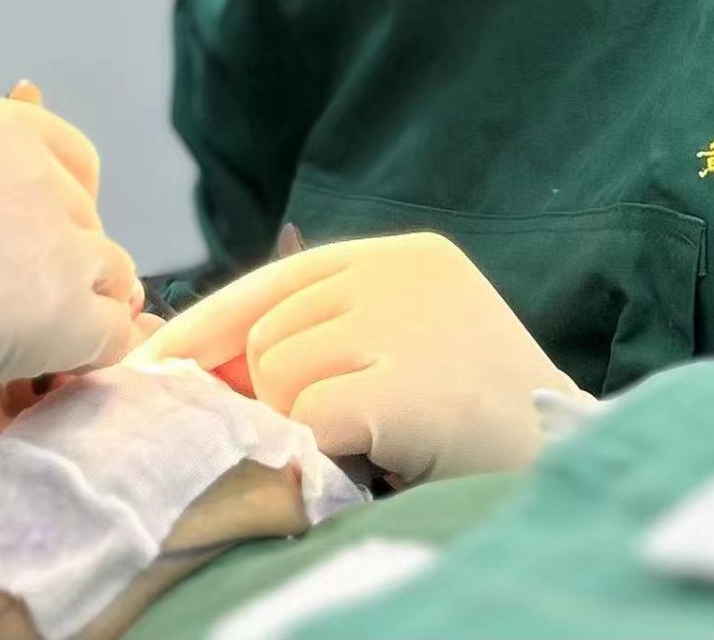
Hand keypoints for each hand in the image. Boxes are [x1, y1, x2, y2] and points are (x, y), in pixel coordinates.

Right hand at [0, 87, 140, 385]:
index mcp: (4, 129)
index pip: (76, 160)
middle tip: (8, 291)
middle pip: (88, 221)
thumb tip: (31, 87)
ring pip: (113, 272)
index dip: (64, 201)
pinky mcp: (71, 314)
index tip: (40, 230)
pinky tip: (53, 360)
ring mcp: (65, 247)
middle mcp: (45, 178)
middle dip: (61, 257)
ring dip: (82, 301)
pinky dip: (92, 351)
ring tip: (25, 328)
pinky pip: (113, 333)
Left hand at [134, 231, 582, 483]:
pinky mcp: (401, 382)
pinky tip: (381, 453)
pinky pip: (309, 418)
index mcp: (403, 256)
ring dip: (308, 421)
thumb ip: (330, 332)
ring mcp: (403, 321)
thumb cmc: (478, 413)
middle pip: (268, 332)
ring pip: (279, 374)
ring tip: (375, 437)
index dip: (207, 325)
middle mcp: (400, 272)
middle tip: (329, 427)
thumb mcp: (407, 343)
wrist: (563, 458)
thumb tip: (206, 367)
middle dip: (272, 391)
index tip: (150, 367)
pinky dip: (327, 448)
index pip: (276, 278)